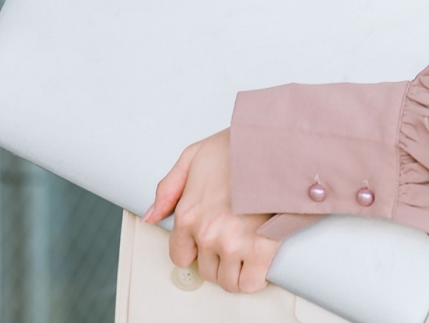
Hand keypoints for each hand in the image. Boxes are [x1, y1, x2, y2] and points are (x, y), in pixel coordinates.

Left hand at [143, 128, 280, 293]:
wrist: (278, 144)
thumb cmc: (239, 146)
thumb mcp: (193, 156)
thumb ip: (168, 188)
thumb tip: (151, 216)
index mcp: (188, 214)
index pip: (181, 256)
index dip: (196, 249)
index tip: (209, 242)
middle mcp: (207, 233)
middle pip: (206, 271)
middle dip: (218, 260)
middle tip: (232, 242)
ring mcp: (234, 243)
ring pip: (228, 281)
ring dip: (236, 271)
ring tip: (246, 251)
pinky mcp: (261, 249)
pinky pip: (250, 283)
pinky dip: (254, 277)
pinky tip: (258, 261)